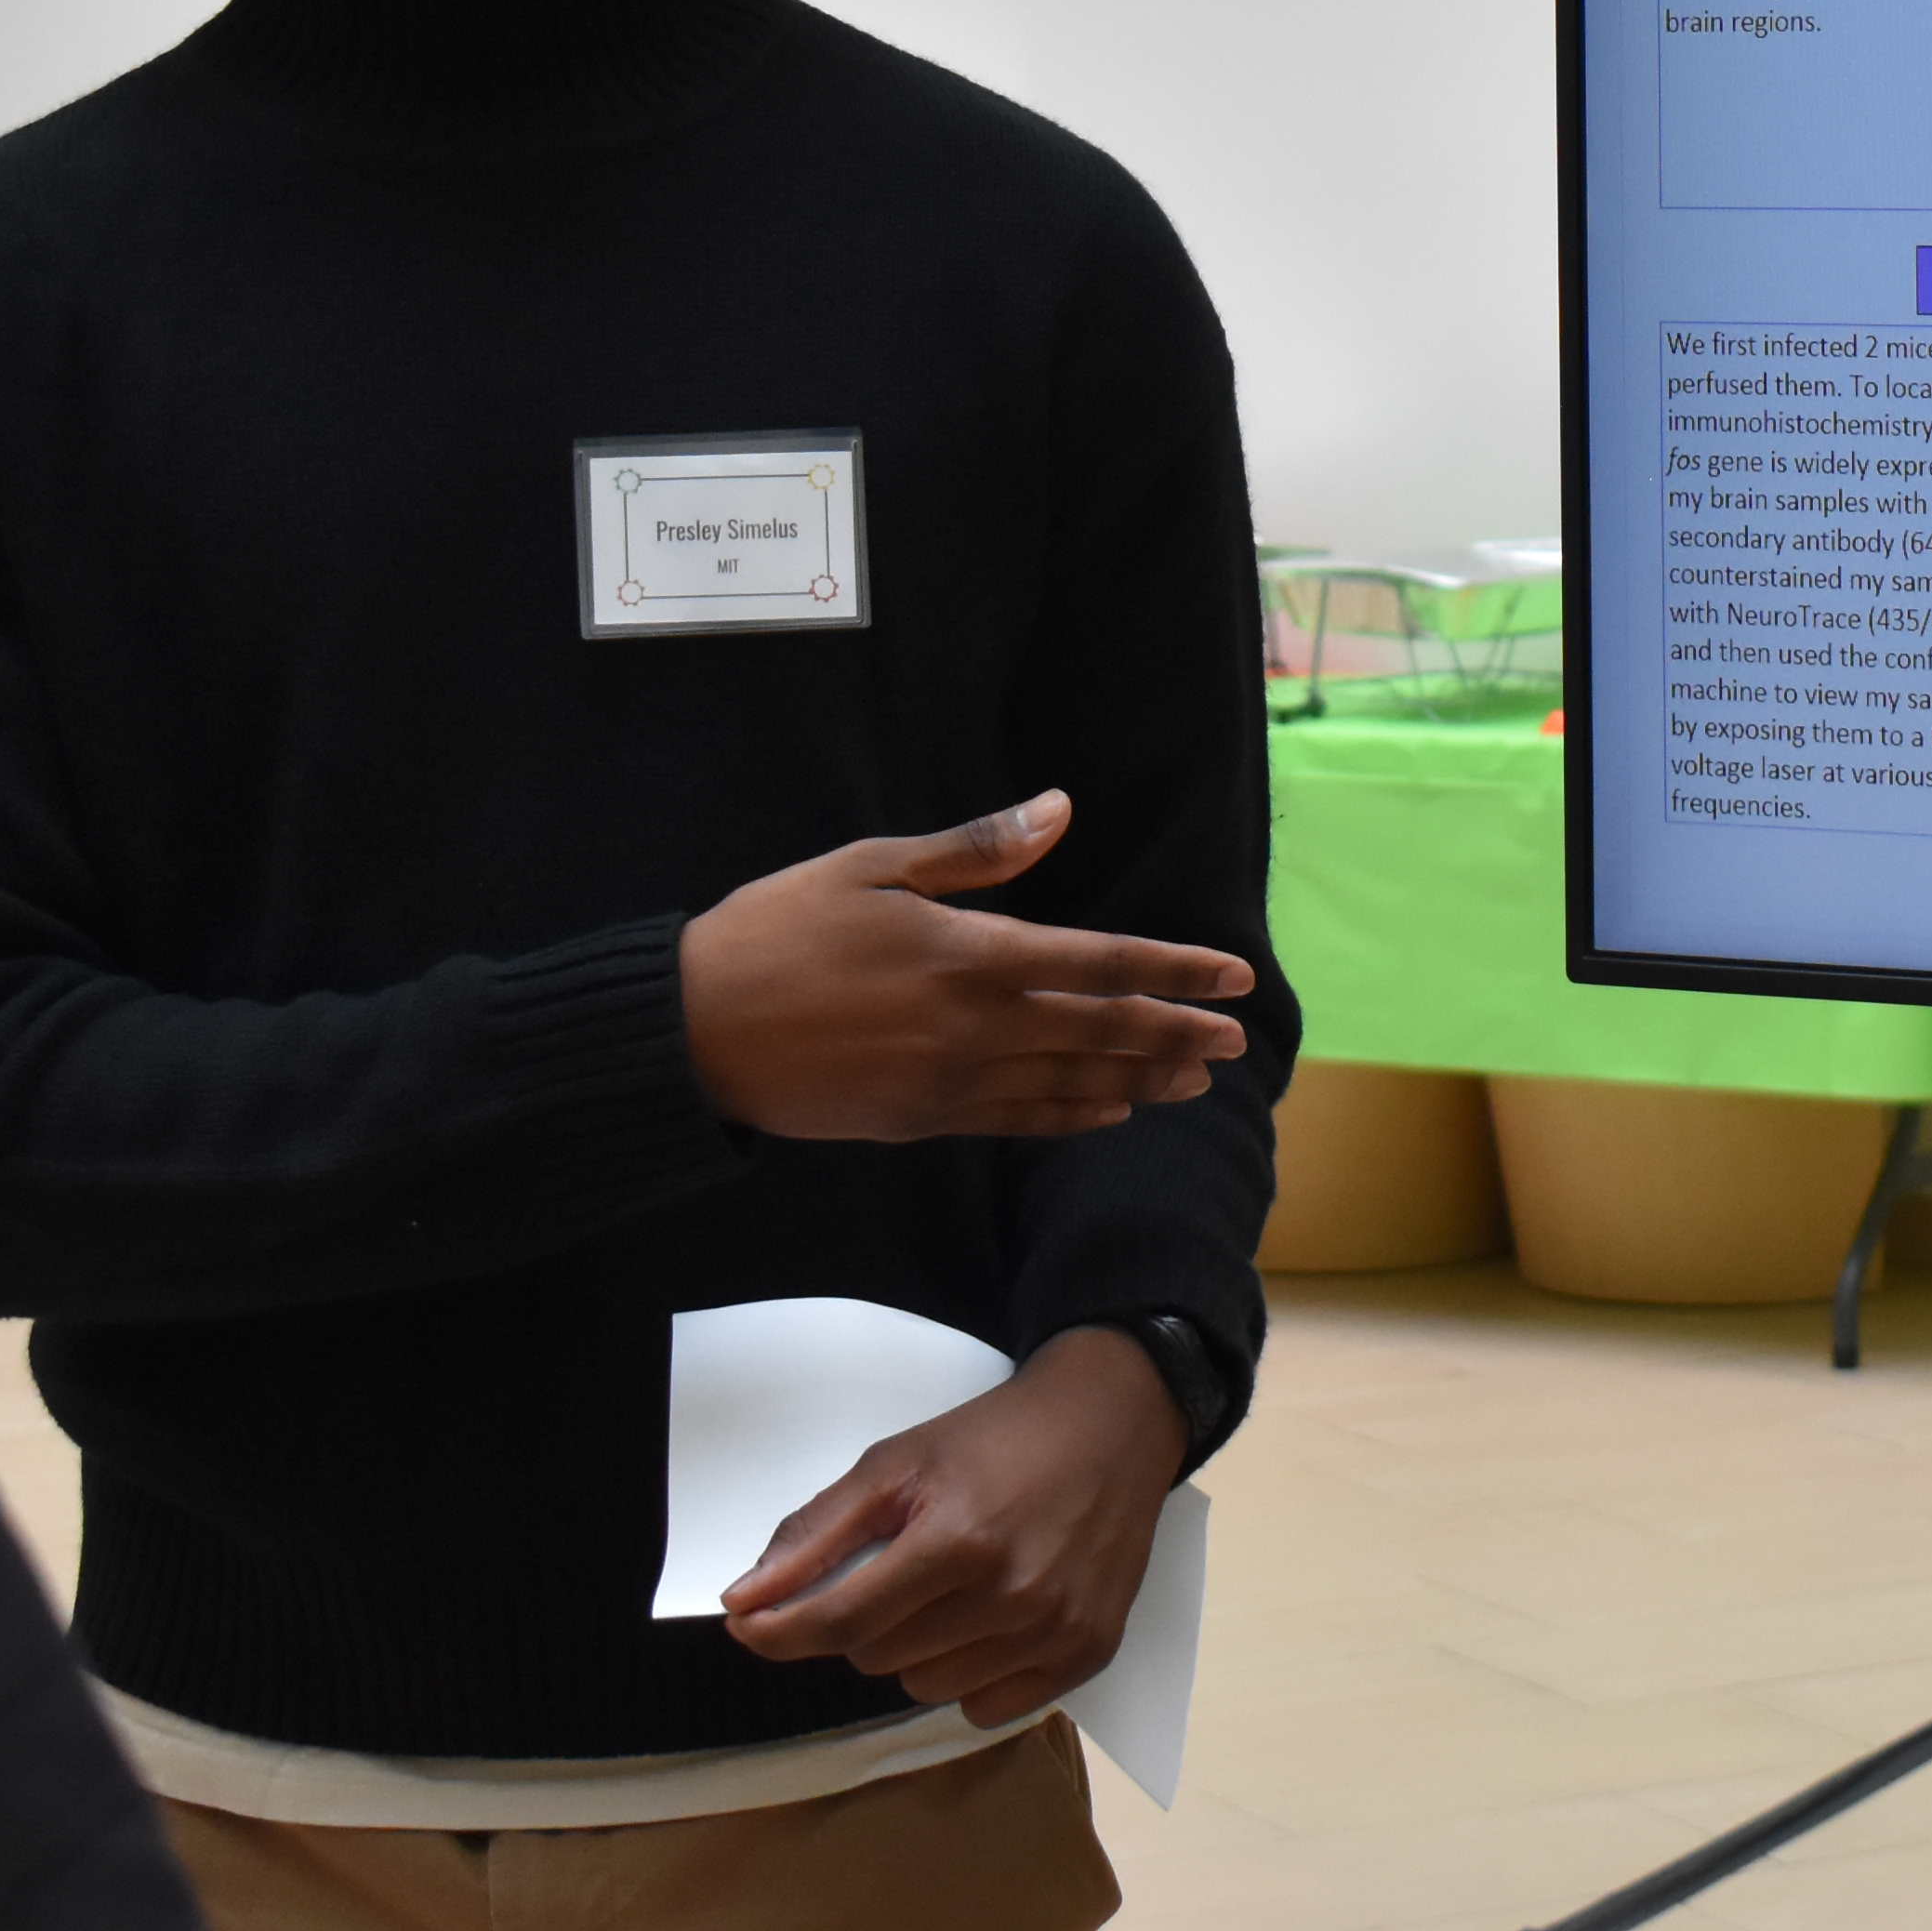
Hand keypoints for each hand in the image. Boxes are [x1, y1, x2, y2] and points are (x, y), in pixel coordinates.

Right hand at [678, 790, 1250, 1142]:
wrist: (693, 1032)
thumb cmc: (778, 930)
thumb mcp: (874, 866)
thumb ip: (977, 850)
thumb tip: (1060, 810)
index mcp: (971, 955)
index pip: (1102, 963)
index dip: (1176, 971)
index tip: (1235, 977)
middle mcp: (976, 1027)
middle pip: (1103, 1033)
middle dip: (1177, 1034)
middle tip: (1237, 1040)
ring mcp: (951, 1083)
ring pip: (1072, 1085)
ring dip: (1141, 1081)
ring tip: (1195, 1079)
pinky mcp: (922, 1120)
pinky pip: (1019, 1120)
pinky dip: (1073, 1116)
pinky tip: (1109, 1112)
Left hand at [718, 1327, 1181, 1725]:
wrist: (1110, 1426)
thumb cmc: (998, 1440)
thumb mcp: (897, 1462)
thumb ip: (815, 1533)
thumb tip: (744, 1599)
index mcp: (958, 1538)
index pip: (842, 1620)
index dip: (780, 1632)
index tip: (749, 1627)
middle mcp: (1011, 1595)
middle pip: (877, 1658)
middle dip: (865, 1619)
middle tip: (899, 1567)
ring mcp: (1053, 1631)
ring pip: (926, 1687)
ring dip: (916, 1650)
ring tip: (951, 1589)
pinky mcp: (1087, 1653)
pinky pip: (987, 1708)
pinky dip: (970, 1675)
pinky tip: (989, 1620)